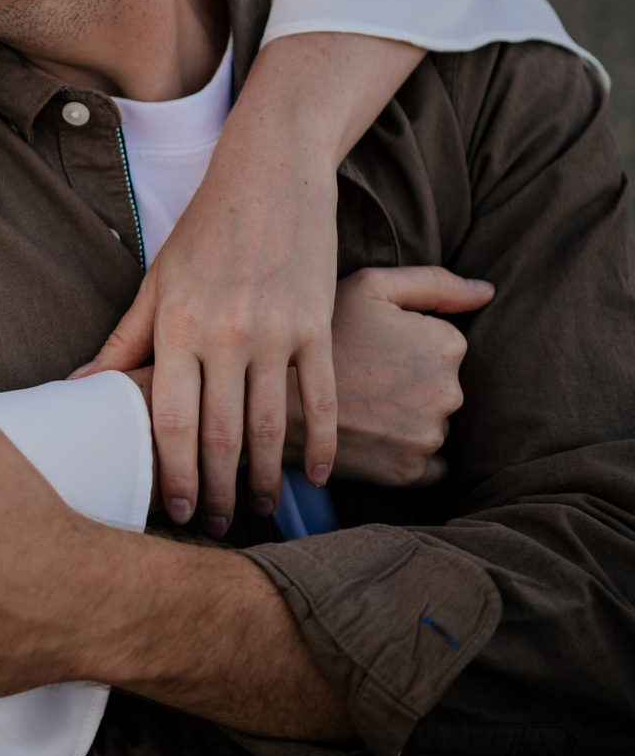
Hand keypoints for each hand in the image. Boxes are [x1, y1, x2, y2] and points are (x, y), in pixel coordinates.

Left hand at [74, 132, 339, 533]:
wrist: (269, 174)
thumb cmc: (203, 231)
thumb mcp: (156, 282)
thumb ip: (124, 341)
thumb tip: (79, 384)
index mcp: (176, 326)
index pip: (173, 420)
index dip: (174, 472)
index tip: (173, 509)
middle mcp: (224, 333)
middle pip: (221, 435)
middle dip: (216, 490)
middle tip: (213, 525)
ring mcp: (275, 331)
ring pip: (269, 426)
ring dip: (264, 477)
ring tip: (257, 510)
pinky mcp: (316, 324)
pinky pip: (319, 396)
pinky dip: (319, 441)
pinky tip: (317, 475)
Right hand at [287, 266, 483, 486]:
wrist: (269, 397)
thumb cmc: (320, 334)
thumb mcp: (370, 288)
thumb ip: (435, 283)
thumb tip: (487, 292)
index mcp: (445, 344)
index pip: (444, 346)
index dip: (406, 345)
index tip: (372, 348)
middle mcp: (448, 392)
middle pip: (440, 387)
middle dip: (410, 384)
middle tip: (362, 377)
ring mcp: (430, 436)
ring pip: (432, 424)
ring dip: (406, 419)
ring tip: (360, 406)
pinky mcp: (410, 472)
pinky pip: (427, 465)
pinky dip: (404, 454)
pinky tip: (371, 437)